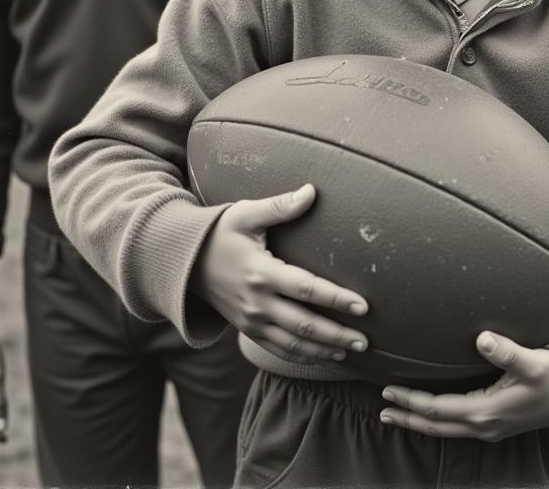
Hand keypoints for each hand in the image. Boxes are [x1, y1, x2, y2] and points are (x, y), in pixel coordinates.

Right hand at [191, 184, 369, 364]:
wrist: (183, 263)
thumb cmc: (219, 233)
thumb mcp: (245, 214)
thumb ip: (280, 206)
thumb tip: (311, 191)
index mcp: (261, 273)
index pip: (307, 289)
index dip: (336, 299)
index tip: (363, 306)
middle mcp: (257, 303)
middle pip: (304, 326)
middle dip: (338, 334)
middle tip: (365, 340)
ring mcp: (251, 321)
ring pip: (294, 344)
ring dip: (325, 350)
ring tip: (353, 350)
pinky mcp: (248, 330)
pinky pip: (279, 349)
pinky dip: (304, 356)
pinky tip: (325, 355)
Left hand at [379, 330, 548, 440]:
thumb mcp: (535, 361)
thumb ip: (508, 351)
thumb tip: (483, 338)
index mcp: (487, 412)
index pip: (438, 409)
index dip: (411, 400)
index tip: (387, 388)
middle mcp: (485, 425)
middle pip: (436, 425)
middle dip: (407, 415)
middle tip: (381, 405)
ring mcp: (492, 428)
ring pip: (445, 429)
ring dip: (419, 420)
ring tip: (395, 411)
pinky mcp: (498, 423)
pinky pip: (457, 426)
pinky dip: (437, 420)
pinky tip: (432, 412)